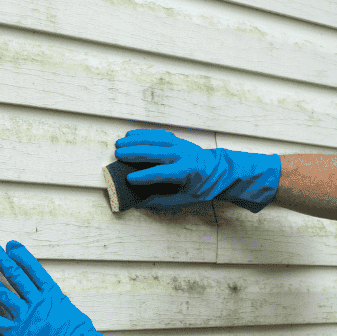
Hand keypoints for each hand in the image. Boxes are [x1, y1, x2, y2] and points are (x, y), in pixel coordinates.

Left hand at [0, 240, 150, 335]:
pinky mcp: (20, 334)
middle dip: (1, 260)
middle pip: (16, 276)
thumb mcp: (70, 311)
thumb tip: (47, 299)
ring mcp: (28, 317)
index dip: (21, 255)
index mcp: (53, 294)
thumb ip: (55, 302)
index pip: (33, 268)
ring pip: (3, 294)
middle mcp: (38, 301)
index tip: (11, 245)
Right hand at [113, 129, 280, 211]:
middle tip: (118, 155)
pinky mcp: (177, 139)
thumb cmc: (201, 187)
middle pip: (155, 151)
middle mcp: (183, 155)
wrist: (219, 170)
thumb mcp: (185, 198)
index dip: (145, 177)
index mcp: (186, 171)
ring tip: (119, 143)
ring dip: (136, 140)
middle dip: (135, 153)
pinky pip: (157, 134)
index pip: (161, 173)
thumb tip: (140, 202)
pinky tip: (131, 135)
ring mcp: (180, 144)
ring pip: (154, 139)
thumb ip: (162, 200)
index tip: (129, 179)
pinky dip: (143, 134)